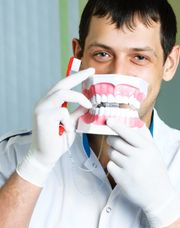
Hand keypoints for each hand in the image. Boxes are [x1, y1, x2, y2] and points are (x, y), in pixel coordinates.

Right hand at [17, 68, 94, 186]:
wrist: (45, 156)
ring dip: (78, 99)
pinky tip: (67, 131)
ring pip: (62, 93)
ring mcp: (41, 108)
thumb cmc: (58, 140)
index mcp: (50, 102)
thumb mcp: (71, 123)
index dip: (77, 77)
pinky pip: (62, 111)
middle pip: (62, 83)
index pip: (64, 85)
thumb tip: (88, 103)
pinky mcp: (42, 116)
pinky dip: (69, 121)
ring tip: (88, 107)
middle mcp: (44, 102)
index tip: (90, 71)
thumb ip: (77, 112)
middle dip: (78, 76)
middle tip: (91, 73)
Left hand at [106, 119, 179, 227]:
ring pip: (112, 153)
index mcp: (147, 148)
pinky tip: (122, 170)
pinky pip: (110, 165)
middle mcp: (138, 156)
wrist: (159, 196)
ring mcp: (129, 168)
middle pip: (115, 141)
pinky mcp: (121, 178)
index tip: (109, 120)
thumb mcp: (154, 152)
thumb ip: (143, 138)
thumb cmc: (155, 171)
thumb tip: (134, 122)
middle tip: (113, 141)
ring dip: (114, 153)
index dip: (116, 125)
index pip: (128, 133)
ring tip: (123, 159)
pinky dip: (113, 165)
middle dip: (112, 139)